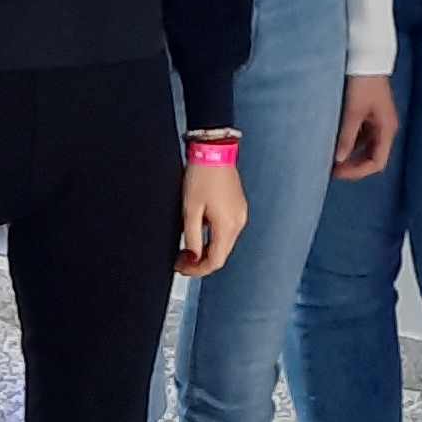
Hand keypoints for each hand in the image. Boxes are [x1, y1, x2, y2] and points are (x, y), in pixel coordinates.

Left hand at [179, 154, 247, 274]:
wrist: (214, 151)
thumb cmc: (202, 176)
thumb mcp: (190, 209)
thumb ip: (192, 236)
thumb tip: (192, 255)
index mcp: (227, 225)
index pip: (215, 261)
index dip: (197, 269)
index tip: (181, 267)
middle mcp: (238, 222)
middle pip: (221, 255)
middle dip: (201, 262)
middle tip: (182, 260)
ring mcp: (240, 214)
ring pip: (224, 243)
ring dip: (207, 250)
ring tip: (188, 247)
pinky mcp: (238, 207)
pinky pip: (227, 230)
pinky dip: (214, 237)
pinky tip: (200, 232)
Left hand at [333, 75, 399, 179]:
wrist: (367, 57)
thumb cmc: (363, 83)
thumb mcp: (353, 111)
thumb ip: (347, 137)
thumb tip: (338, 160)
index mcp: (386, 129)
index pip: (376, 162)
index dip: (358, 171)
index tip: (337, 173)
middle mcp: (384, 128)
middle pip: (371, 157)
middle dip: (352, 166)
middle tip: (330, 169)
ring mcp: (377, 121)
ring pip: (364, 147)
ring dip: (349, 154)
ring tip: (329, 157)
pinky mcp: (368, 114)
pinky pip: (359, 135)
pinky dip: (348, 142)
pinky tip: (333, 142)